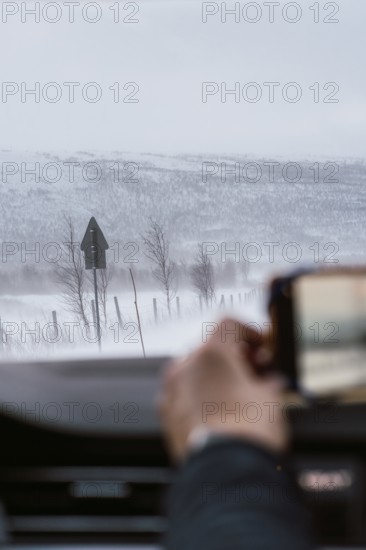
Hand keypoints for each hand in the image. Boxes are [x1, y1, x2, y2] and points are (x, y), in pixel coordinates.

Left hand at [158, 318, 287, 460]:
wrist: (226, 471)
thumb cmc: (248, 431)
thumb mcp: (271, 396)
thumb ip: (267, 379)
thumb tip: (268, 381)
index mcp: (211, 352)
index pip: (229, 324)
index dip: (249, 331)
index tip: (260, 345)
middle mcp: (186, 365)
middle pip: (211, 347)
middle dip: (234, 356)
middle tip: (255, 369)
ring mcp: (172, 390)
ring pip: (194, 370)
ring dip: (214, 374)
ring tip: (236, 391)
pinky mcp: (166, 415)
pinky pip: (184, 394)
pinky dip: (199, 395)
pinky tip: (216, 409)